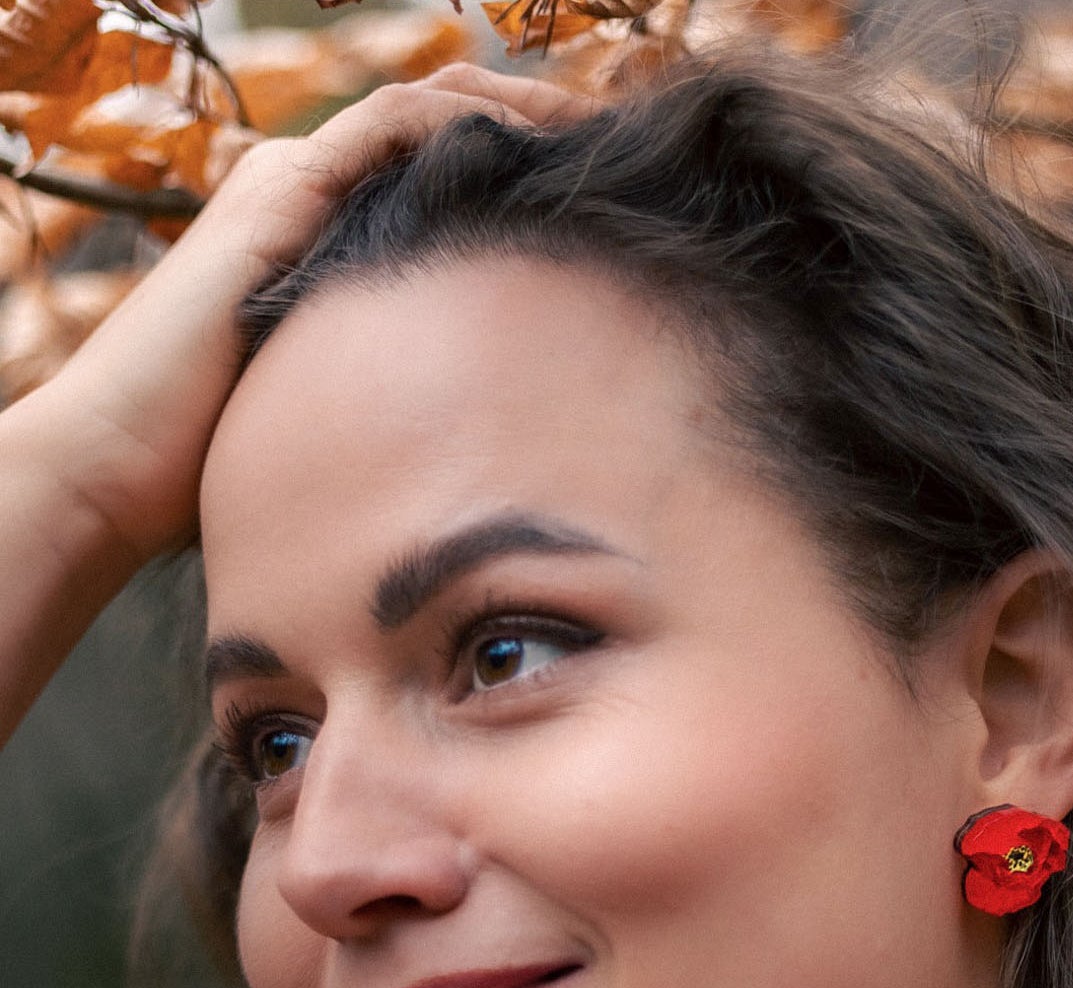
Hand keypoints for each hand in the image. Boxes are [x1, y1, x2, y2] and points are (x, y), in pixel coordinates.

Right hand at [18, 64, 583, 564]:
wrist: (123, 465)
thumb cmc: (223, 466)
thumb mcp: (345, 415)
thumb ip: (403, 396)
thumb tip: (483, 451)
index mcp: (329, 241)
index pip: (441, 173)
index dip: (523, 170)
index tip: (601, 200)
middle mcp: (314, 197)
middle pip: (447, 125)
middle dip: (537, 124)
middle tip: (619, 146)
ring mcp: (295, 185)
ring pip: (429, 107)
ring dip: (518, 106)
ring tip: (596, 127)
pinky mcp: (284, 192)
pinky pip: (390, 124)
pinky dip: (465, 119)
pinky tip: (532, 142)